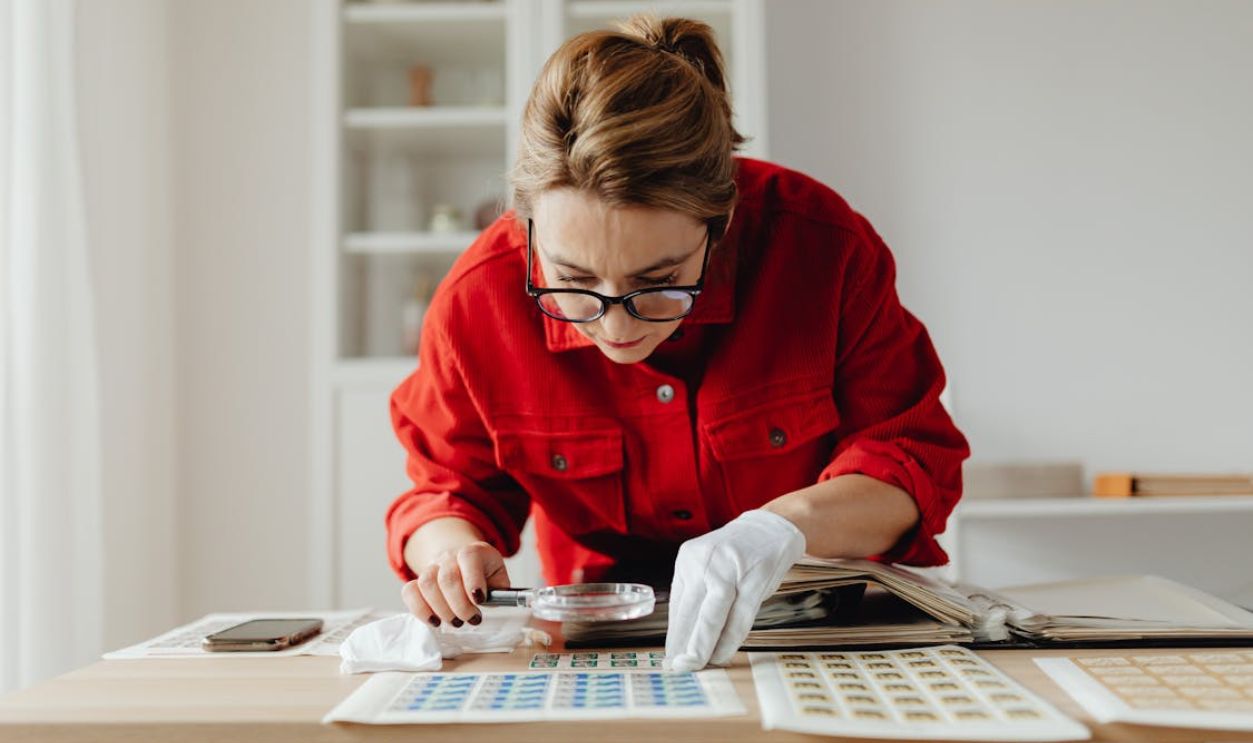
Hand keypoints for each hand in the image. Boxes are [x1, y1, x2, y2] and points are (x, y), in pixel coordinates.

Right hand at [400, 541, 510, 628]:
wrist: (461, 561)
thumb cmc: (483, 575)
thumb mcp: (498, 578)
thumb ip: (500, 591)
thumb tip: (496, 604)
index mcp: (474, 551)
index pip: (468, 557)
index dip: (472, 580)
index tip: (479, 601)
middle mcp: (450, 556)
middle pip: (447, 577)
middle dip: (460, 605)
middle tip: (471, 618)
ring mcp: (431, 567)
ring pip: (427, 584)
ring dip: (442, 610)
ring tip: (456, 621)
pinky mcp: (417, 581)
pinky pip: (409, 592)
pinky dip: (420, 610)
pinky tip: (435, 621)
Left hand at [664, 509, 805, 671]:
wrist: (769, 528)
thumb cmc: (734, 555)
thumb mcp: (707, 566)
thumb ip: (696, 595)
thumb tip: (683, 639)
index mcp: (687, 559)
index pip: (677, 605)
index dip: (673, 636)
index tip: (669, 657)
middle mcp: (704, 563)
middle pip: (689, 612)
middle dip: (682, 645)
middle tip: (676, 669)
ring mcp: (729, 570)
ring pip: (711, 617)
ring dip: (702, 646)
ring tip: (696, 666)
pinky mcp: (753, 580)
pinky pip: (739, 618)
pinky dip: (729, 640)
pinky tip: (722, 655)